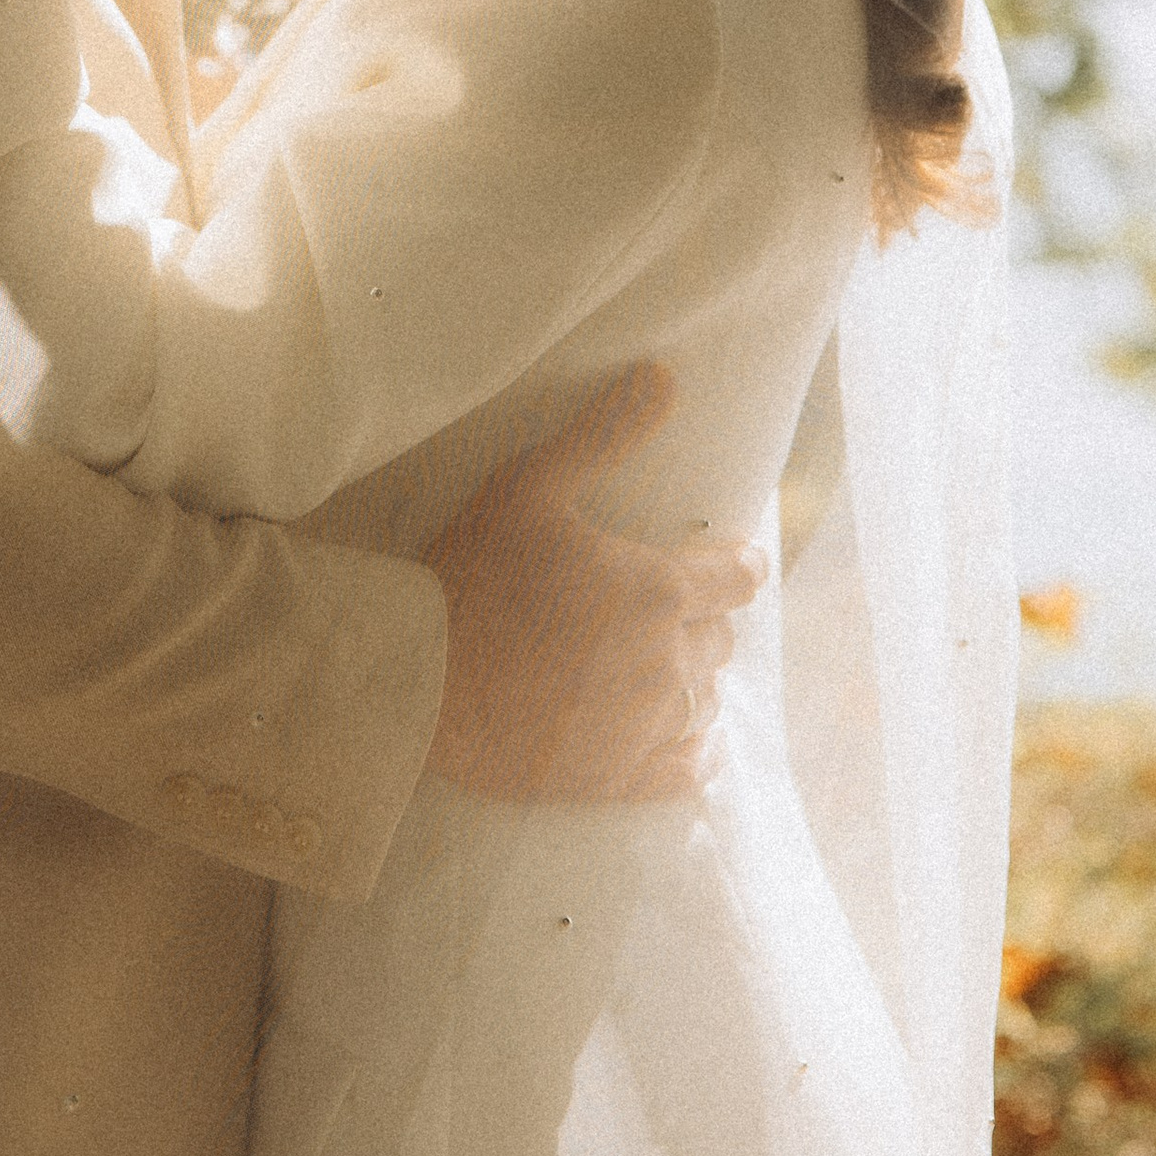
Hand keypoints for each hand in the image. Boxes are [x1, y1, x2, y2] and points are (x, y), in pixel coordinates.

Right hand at [419, 362, 760, 806]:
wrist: (417, 683)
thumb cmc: (471, 574)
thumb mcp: (529, 486)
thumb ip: (604, 433)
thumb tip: (665, 377)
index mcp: (658, 591)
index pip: (737, 579)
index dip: (736, 566)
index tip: (729, 561)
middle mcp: (667, 663)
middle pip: (720, 638)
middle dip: (701, 618)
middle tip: (664, 606)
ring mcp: (646, 727)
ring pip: (705, 698)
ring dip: (691, 676)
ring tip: (656, 661)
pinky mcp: (619, 778)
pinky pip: (690, 767)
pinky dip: (698, 747)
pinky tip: (691, 736)